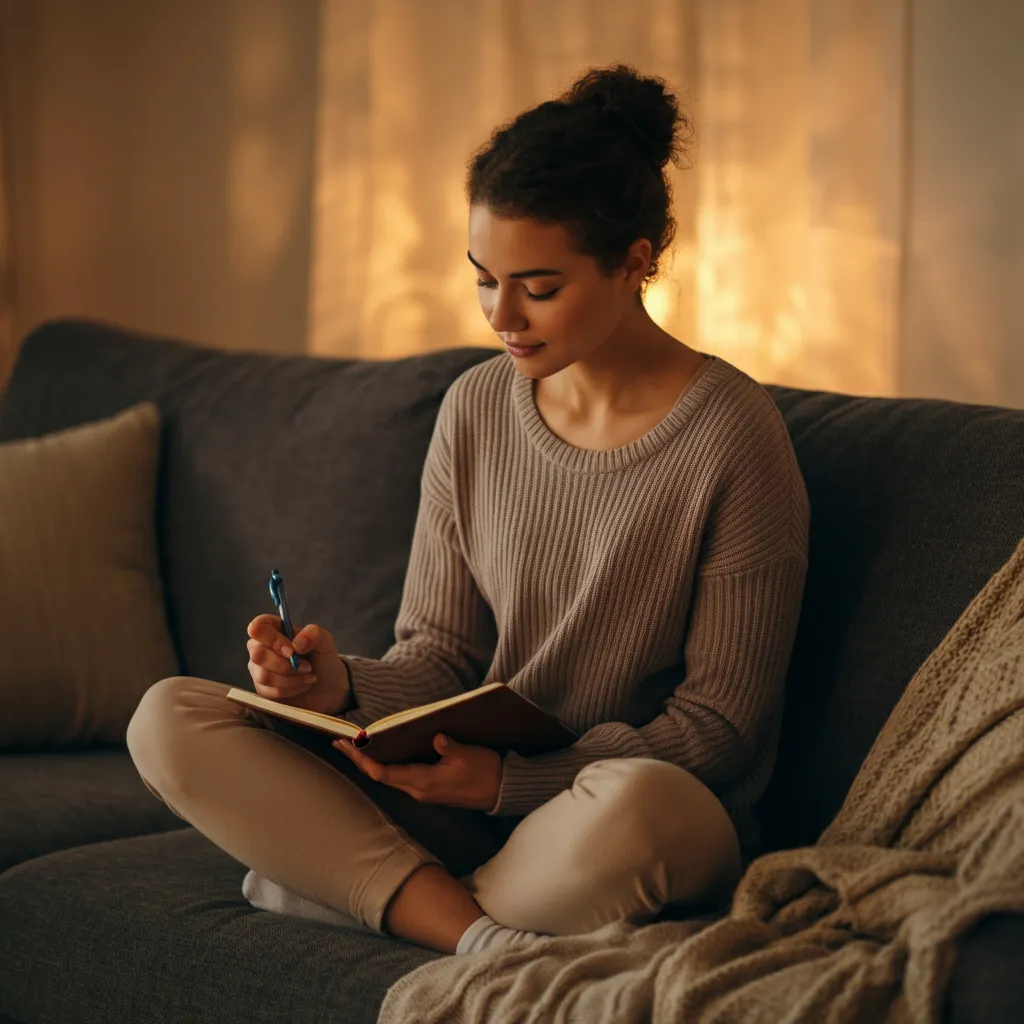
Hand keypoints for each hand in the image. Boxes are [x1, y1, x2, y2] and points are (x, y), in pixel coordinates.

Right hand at [246, 615, 351, 716]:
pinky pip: (268, 691)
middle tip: (307, 667)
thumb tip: (297, 644)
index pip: (257, 627)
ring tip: (308, 676)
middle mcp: (261, 647)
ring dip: (291, 679)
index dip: (273, 639)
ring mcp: (259, 669)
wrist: (329, 688)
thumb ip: (314, 634)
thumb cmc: (323, 660)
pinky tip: (302, 686)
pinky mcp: (261, 689)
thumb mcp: (325, 642)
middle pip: (257, 654)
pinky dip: (290, 690)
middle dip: (286, 665)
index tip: (293, 650)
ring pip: (263, 675)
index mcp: (274, 630)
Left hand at [333, 732, 501, 811]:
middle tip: (339, 742)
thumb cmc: (485, 772)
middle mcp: (418, 790)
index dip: (362, 759)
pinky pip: (400, 776)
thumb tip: (435, 736)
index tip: (346, 745)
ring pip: (389, 777)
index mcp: (423, 782)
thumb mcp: (467, 755)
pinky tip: (383, 753)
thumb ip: (448, 746)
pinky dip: (386, 765)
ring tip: (355, 746)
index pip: (383, 772)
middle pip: (380, 775)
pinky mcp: (430, 788)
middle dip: (359, 759)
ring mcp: (423, 791)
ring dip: (371, 762)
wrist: (502, 790)